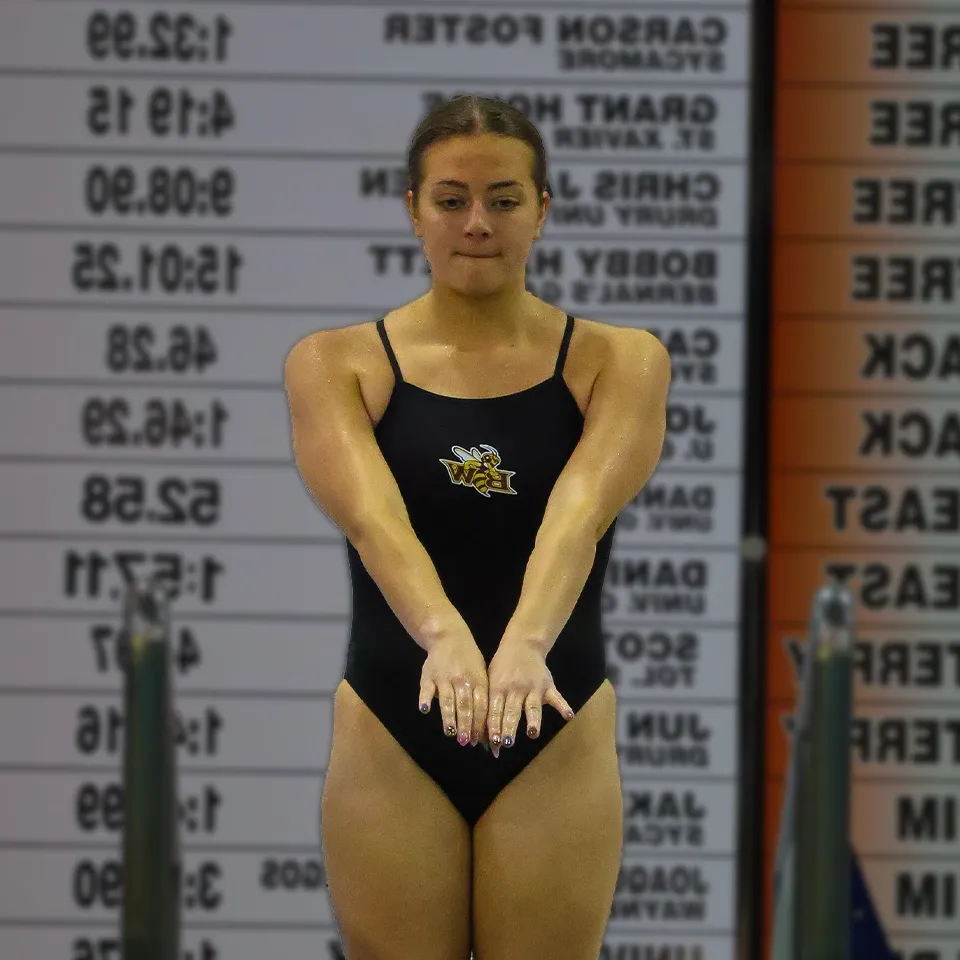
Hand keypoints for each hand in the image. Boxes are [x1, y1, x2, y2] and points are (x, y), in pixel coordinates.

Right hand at [418, 633, 488, 747]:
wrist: (448, 636)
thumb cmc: (469, 660)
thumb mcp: (481, 674)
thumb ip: (481, 699)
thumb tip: (485, 729)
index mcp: (478, 680)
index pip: (480, 705)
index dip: (479, 723)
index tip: (478, 740)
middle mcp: (461, 679)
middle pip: (464, 705)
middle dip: (465, 725)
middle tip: (464, 742)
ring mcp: (444, 677)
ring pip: (447, 699)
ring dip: (449, 717)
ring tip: (450, 732)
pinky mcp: (428, 675)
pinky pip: (426, 688)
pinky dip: (425, 698)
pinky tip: (425, 709)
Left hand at [486, 639, 574, 757]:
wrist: (522, 644)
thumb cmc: (502, 667)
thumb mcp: (490, 680)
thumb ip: (488, 706)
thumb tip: (483, 734)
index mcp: (498, 688)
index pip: (495, 710)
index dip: (494, 726)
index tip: (493, 743)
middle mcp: (515, 688)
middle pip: (512, 711)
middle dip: (509, 727)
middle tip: (507, 744)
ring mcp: (533, 687)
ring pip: (532, 706)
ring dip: (532, 720)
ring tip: (532, 733)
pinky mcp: (548, 686)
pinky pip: (556, 697)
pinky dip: (563, 706)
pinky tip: (569, 716)